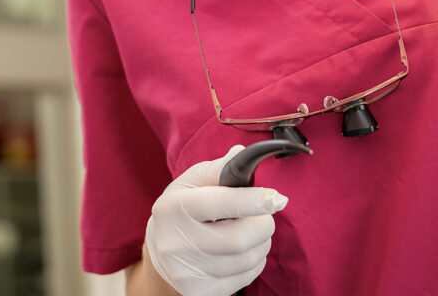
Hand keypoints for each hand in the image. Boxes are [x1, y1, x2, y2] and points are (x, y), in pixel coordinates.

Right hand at [145, 145, 287, 295]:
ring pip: (246, 260)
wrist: (159, 251)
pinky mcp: (198, 293)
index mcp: (175, 207)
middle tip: (266, 214)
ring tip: (254, 230)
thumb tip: (241, 155)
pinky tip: (245, 250)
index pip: (219, 203)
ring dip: (262, 242)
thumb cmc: (182, 208)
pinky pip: (244, 279)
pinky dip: (255, 262)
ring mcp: (187, 273)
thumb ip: (217, 169)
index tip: (277, 198)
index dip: (253, 200)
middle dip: (264, 224)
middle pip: (239, 239)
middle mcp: (177, 243)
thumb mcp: (190, 182)